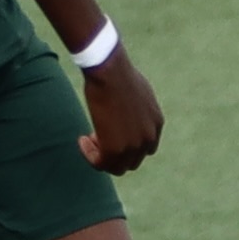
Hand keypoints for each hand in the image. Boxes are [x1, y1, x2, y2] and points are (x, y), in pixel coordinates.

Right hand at [75, 49, 163, 173]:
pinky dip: (90, 155)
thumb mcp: (139, 91)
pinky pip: (100, 163)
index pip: (145, 148)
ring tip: (87, 140)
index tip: (111, 133)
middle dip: (114, 151)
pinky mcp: (114, 149)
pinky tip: (82, 140)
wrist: (110, 72)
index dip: (127, 145)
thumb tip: (128, 115)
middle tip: (97, 136)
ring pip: (116, 167)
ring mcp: (133, 146)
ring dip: (100, 156)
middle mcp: (148, 138)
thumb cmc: (119, 74)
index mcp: (156, 123)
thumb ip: (139, 109)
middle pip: (131, 161)